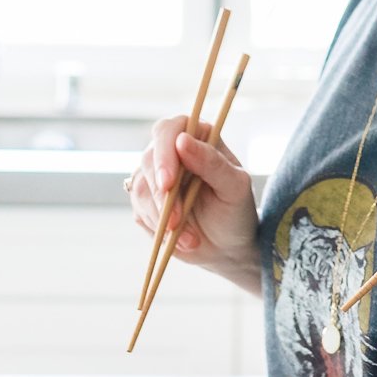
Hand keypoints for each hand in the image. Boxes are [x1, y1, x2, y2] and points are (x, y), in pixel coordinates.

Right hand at [126, 113, 260, 293]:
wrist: (227, 246)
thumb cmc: (235, 210)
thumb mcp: (235, 187)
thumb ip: (212, 162)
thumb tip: (182, 140)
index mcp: (197, 137)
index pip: (169, 130)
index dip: (164, 153)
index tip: (168, 183)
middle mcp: (171, 152)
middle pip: (149, 159)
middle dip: (161, 195)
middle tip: (175, 222)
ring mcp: (154, 177)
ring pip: (142, 189)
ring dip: (162, 218)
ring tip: (191, 239)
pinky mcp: (145, 202)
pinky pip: (140, 212)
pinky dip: (159, 230)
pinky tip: (182, 240)